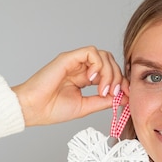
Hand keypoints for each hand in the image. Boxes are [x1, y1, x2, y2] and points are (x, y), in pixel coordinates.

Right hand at [11, 46, 126, 126]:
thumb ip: (104, 101)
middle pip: (110, 63)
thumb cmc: (52, 109)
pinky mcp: (69, 58)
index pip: (110, 73)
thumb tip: (124, 98)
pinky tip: (91, 80)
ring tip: (102, 90)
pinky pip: (91, 52)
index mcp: (84, 79)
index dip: (121, 82)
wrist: (34, 109)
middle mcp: (81, 68)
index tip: (127, 95)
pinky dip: (97, 65)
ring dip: (109, 73)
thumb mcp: (86, 106)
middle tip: (114, 94)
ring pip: (103, 56)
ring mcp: (75, 62)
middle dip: (118, 78)